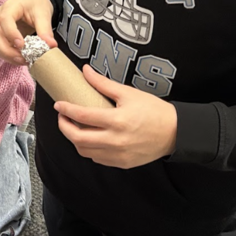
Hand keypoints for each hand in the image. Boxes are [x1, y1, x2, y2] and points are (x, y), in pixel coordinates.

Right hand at [0, 0, 56, 65]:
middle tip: (23, 59)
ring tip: (24, 61)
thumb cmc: (36, 4)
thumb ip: (45, 29)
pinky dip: (9, 56)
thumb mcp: (43, 13)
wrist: (33, 2)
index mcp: (9, 7)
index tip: (22, 45)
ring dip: (8, 56)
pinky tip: (21, 59)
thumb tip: (51, 45)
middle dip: (7, 51)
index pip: (4, 20)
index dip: (11, 34)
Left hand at [56, 65, 177, 168]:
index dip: (66, 109)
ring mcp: (118, 155)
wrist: (176, 133)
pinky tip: (90, 138)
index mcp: (117, 121)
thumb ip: (103, 84)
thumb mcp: (129, 93)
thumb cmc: (155, 112)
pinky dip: (88, 149)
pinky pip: (97, 158)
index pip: (82, 115)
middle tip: (62, 117)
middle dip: (64, 127)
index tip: (59, 105)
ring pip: (84, 151)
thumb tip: (85, 71)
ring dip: (74, 139)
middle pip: (78, 138)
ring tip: (74, 126)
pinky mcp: (121, 163)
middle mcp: (115, 141)